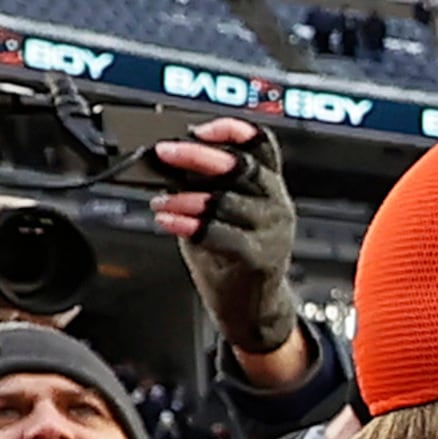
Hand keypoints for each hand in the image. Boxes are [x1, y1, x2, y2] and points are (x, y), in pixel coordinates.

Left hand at [152, 119, 306, 374]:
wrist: (250, 309)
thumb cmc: (231, 258)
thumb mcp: (220, 212)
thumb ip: (203, 185)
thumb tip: (168, 160)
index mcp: (269, 185)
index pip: (262, 143)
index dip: (232, 129)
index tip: (199, 130)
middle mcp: (276, 203)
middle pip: (241, 165)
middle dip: (197, 155)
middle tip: (165, 153)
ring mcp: (271, 231)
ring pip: (226, 200)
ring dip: (184, 198)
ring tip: (161, 201)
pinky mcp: (259, 258)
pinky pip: (218, 233)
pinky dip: (187, 225)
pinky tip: (168, 221)